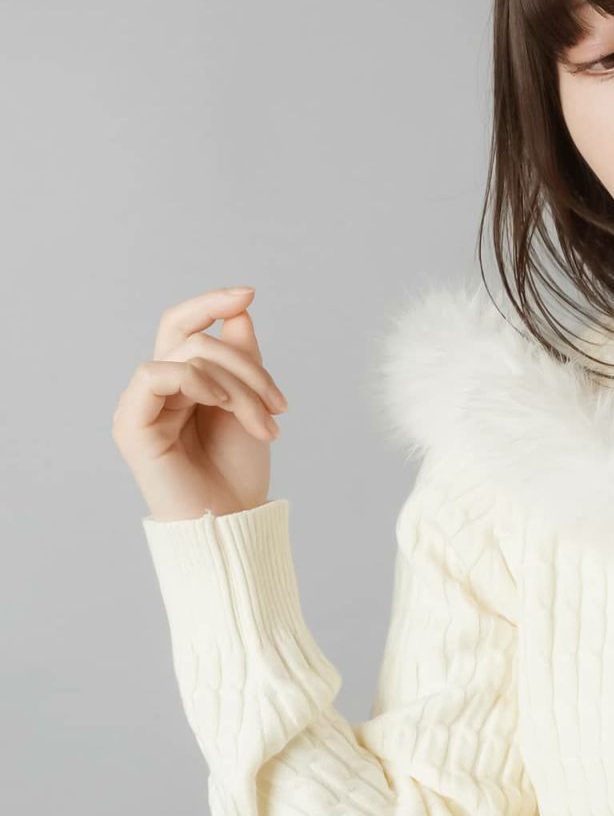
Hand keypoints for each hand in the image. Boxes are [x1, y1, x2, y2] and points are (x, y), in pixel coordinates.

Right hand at [111, 286, 290, 522]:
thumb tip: (239, 311)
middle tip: (279, 405)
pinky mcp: (132, 424)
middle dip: (247, 365)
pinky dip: (195, 380)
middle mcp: (158, 390)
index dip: (212, 303)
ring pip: (187, 355)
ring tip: (264, 422)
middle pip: (195, 338)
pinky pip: (154, 374)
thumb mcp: (251, 405)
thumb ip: (242, 358)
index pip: (186, 326)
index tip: (249, 293)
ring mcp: (142, 405)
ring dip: (237, 383)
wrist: (233, 523)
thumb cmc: (239, 473)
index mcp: (182, 384)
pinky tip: (221, 404)